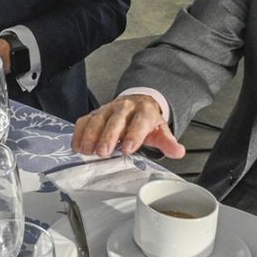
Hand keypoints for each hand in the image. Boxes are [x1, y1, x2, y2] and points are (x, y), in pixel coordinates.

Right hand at [71, 94, 185, 158]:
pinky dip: (79, 133)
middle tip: (103, 152)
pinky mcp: (95, 113)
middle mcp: (125, 108)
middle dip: (108, 136)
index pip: (139, 122)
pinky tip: (77, 146)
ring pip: (98, 119)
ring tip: (87, 151)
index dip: (133, 135)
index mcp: (144, 111)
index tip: (127, 149)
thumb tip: (178, 151)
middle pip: (116, 120)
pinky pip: (84, 120)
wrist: (137, 103)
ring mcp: (108, 109)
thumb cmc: (147, 121)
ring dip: (90, 135)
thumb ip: (168, 142)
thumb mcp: (160, 131)